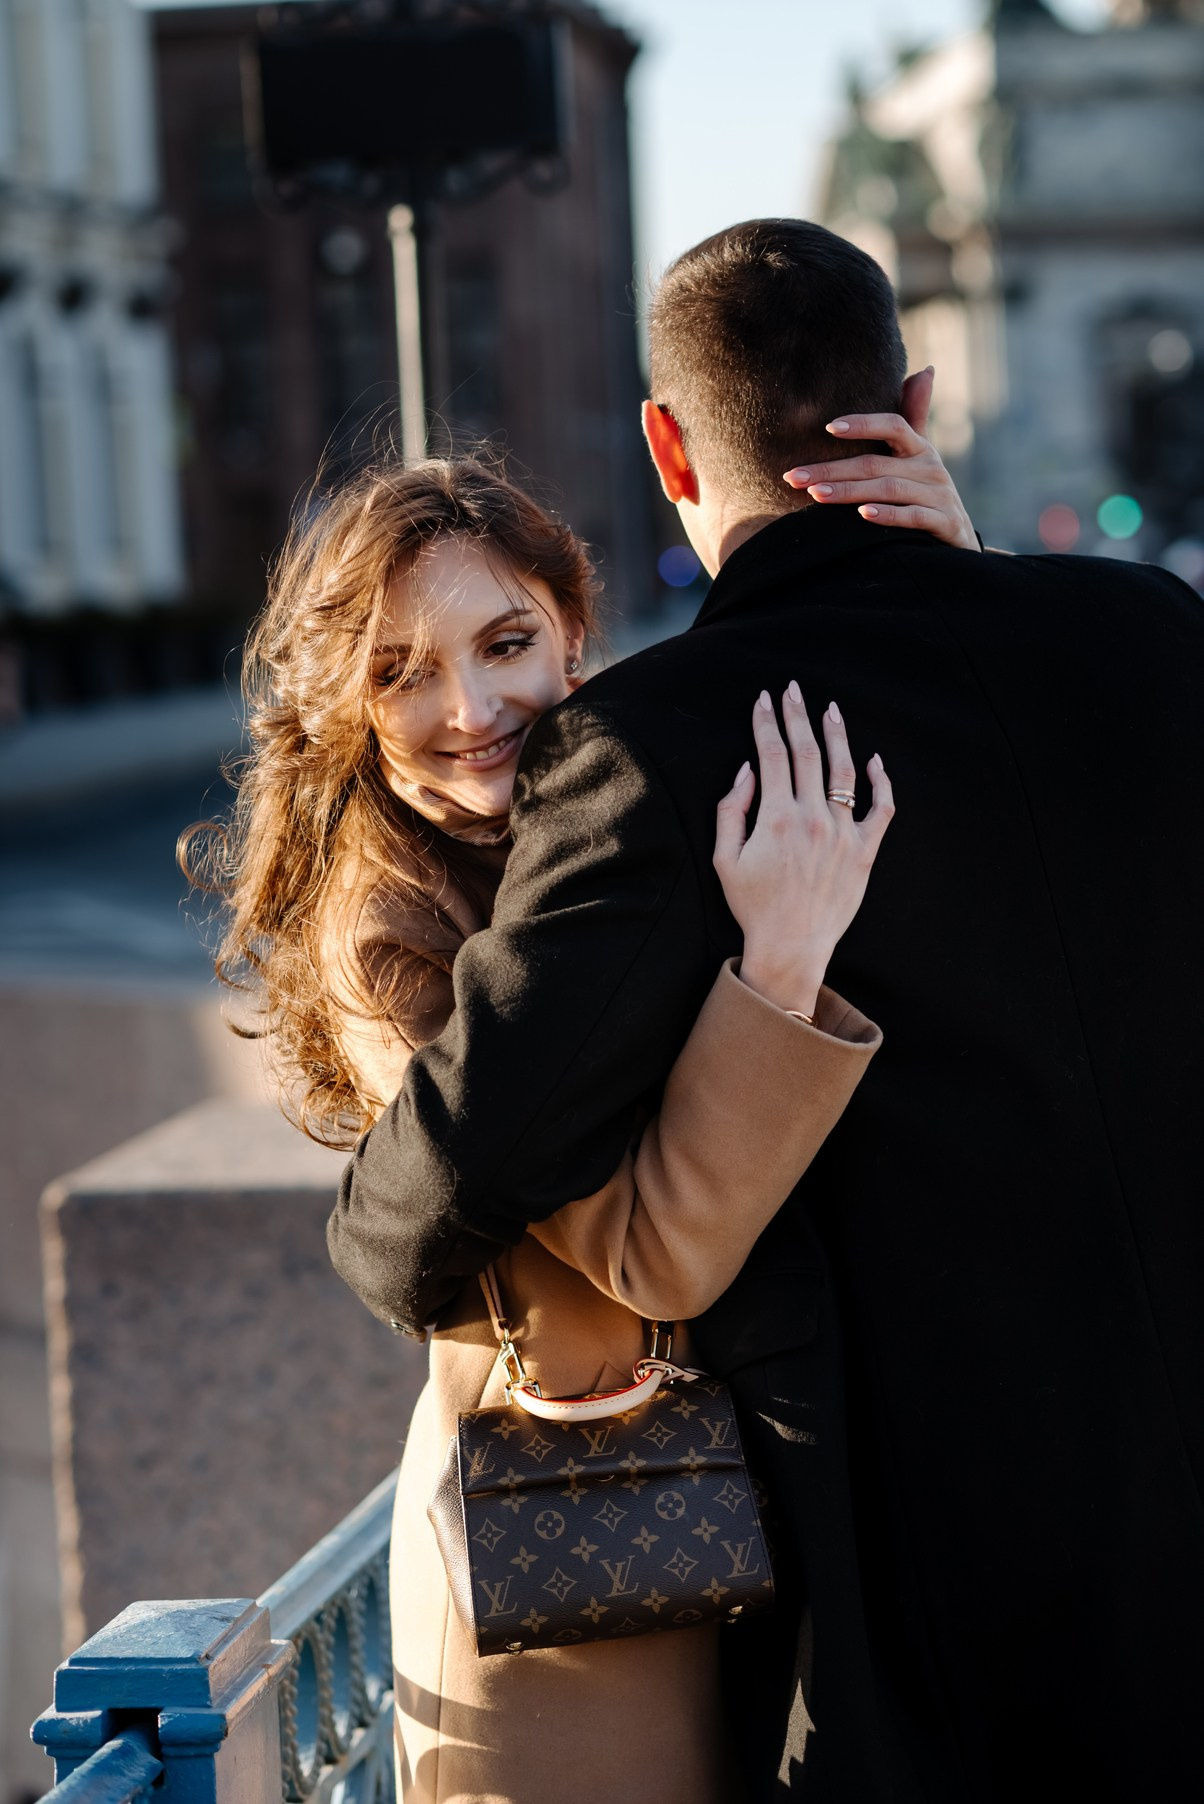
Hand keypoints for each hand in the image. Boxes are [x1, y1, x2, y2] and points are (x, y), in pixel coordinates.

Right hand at [713, 685, 893, 1018]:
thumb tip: (747, 771)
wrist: (792, 946)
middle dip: (797, 715)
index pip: (771, 754)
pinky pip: (882, 807)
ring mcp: (843, 833)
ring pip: (844, 770)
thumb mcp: (725, 859)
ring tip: (830, 710)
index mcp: (776, 818)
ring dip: (836, 735)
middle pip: (806, 752)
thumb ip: (731, 810)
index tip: (763, 699)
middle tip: (793, 690)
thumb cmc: (753, 906)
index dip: (766, 722)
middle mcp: (813, 818)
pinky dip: (880, 780)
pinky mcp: (865, 850)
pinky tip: (873, 759)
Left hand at [782, 366, 979, 551]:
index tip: (828, 428)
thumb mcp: (921, 456)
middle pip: (876, 464)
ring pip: (889, 489)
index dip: (863, 424)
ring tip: (816, 494)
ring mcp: (940, 496)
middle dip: (832, 469)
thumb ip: (915, 417)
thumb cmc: (927, 494)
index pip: (894, 425)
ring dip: (850, 492)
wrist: (958, 538)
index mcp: (920, 449)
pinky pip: (913, 516)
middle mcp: (931, 468)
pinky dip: (888, 515)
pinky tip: (863, 514)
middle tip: (795, 476)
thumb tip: (924, 370)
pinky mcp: (945, 523)